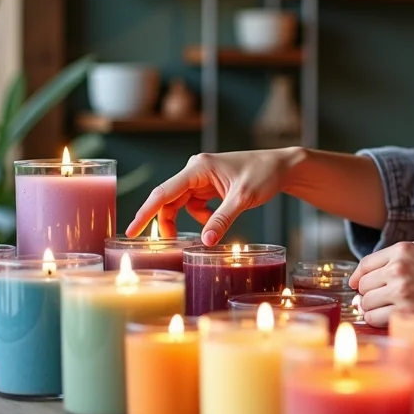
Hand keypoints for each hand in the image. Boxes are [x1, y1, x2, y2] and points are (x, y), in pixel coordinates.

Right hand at [127, 149, 297, 244]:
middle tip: (169, 246)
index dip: (146, 213)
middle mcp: (195, 171)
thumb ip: (222, 219)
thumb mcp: (243, 199)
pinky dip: (202, 218)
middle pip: (169, 201)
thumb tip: (205, 242)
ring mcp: (202, 178)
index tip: (131, 231)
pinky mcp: (209, 186)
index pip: (163, 192)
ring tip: (204, 234)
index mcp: (198, 168)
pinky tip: (215, 222)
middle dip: (168, 223)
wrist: (282, 167)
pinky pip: (195, 206)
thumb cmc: (264, 175)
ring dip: (187, 222)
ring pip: (181, 205)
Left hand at [348, 241, 413, 326]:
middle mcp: (399, 269)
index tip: (357, 285)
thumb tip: (369, 274)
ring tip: (384, 309)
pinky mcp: (407, 312)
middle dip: (367, 293)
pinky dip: (378, 320)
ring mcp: (402, 292)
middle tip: (377, 298)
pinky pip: (376, 319)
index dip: (358, 277)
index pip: (365, 264)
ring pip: (366, 304)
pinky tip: (389, 317)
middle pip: (363, 286)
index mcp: (403, 251)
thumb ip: (398, 256)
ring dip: (371, 308)